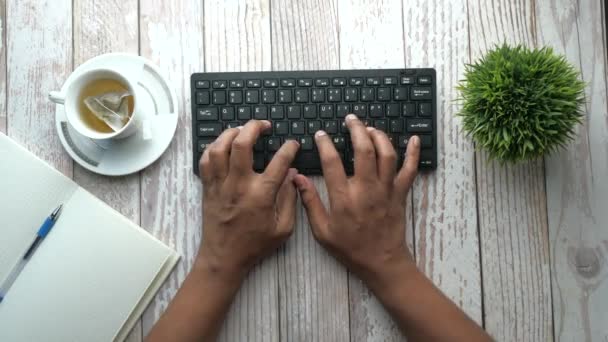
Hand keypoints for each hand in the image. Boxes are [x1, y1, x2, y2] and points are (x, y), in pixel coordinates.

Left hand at [198, 120, 299, 280]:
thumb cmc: (255, 245)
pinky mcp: (208, 187)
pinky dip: (213, 147)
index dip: (289, 148)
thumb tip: (293, 175)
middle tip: (264, 125)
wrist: (224, 258)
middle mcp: (238, 185)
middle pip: (242, 144)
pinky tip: (223, 145)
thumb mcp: (283, 228)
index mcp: (261, 195)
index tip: (293, 144)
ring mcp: (220, 185)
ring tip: (242, 130)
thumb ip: (290, 199)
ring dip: (231, 133)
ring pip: (219, 147)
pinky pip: (205, 160)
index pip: (278, 162)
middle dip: (254, 127)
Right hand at [293, 114, 420, 289]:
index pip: (332, 162)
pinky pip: (410, 170)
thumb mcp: (322, 230)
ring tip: (370, 128)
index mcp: (344, 198)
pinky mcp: (400, 194)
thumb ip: (310, 202)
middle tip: (350, 119)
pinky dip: (413, 153)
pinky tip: (413, 139)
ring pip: (387, 155)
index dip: (325, 144)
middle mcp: (366, 190)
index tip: (321, 134)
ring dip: (379, 136)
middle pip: (364, 150)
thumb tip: (297, 178)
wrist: (381, 262)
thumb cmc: (349, 247)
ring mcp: (386, 190)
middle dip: (356, 129)